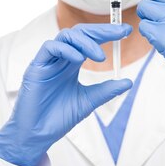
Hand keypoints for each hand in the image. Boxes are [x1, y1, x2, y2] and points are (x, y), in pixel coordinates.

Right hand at [0, 23, 132, 165]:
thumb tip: (128, 82)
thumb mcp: (88, 102)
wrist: (37, 135)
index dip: (107, 33)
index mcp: (71, 64)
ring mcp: (48, 61)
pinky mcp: (36, 67)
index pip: (90, 40)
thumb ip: (106, 90)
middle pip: (79, 33)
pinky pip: (50, 48)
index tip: (126, 31)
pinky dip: (66, 50)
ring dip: (85, 41)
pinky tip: (78, 59)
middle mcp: (60, 59)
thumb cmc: (57, 118)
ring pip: (65, 36)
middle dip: (100, 30)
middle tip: (120, 31)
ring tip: (100, 57)